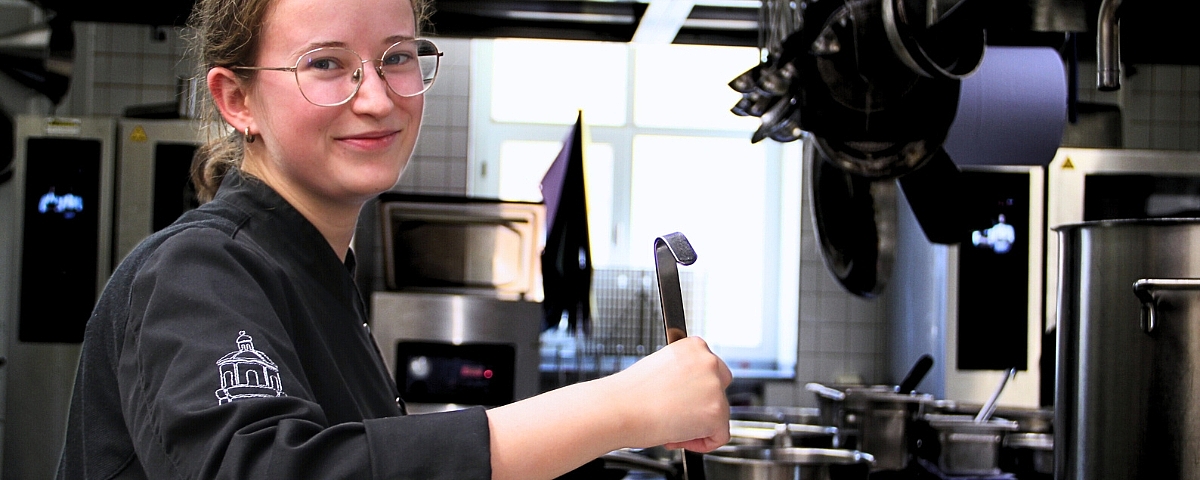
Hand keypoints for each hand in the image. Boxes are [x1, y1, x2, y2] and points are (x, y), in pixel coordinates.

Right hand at [608, 336, 732, 451]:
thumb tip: (692, 391)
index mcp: (694, 346)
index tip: (680, 399)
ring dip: (698, 425)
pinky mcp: (717, 413)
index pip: (710, 370)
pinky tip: (678, 437)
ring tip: (670, 426)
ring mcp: (715, 387)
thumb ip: (684, 374)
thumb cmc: (630, 393)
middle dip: (702, 405)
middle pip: (720, 389)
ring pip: (720, 414)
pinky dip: (702, 443)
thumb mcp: (661, 368)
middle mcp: (708, 361)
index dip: (694, 390)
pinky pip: (720, 436)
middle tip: (678, 415)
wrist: (619, 408)